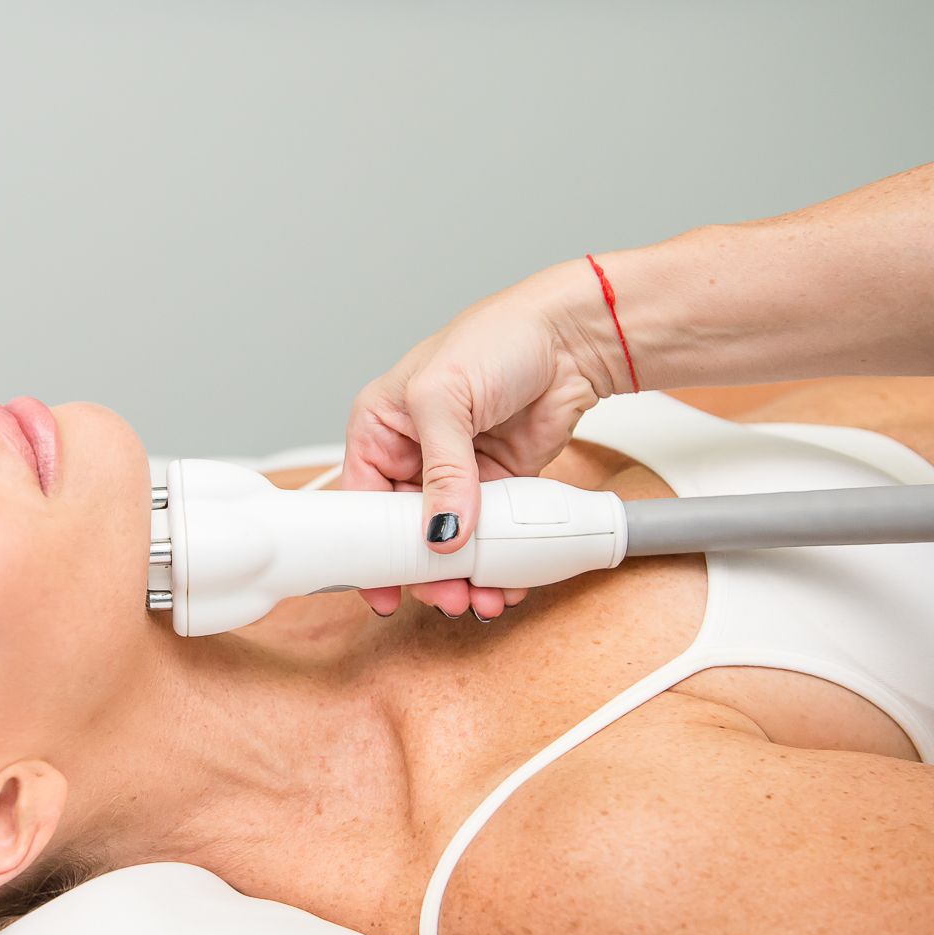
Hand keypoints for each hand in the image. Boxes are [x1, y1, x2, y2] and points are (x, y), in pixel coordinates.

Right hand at [341, 264, 611, 619]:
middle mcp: (413, 454)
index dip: (369, 549)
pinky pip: (491, 536)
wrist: (572, 338)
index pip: (361, 501)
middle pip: (407, 532)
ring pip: (451, 542)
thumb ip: (442, 470)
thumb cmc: (496, 337)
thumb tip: (442, 530)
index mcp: (380, 428)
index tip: (382, 588)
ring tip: (480, 597)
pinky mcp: (498, 485)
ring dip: (464, 576)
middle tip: (445, 597)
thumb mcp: (446, 398)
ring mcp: (457, 474)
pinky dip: (498, 563)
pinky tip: (506, 580)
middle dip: (425, 571)